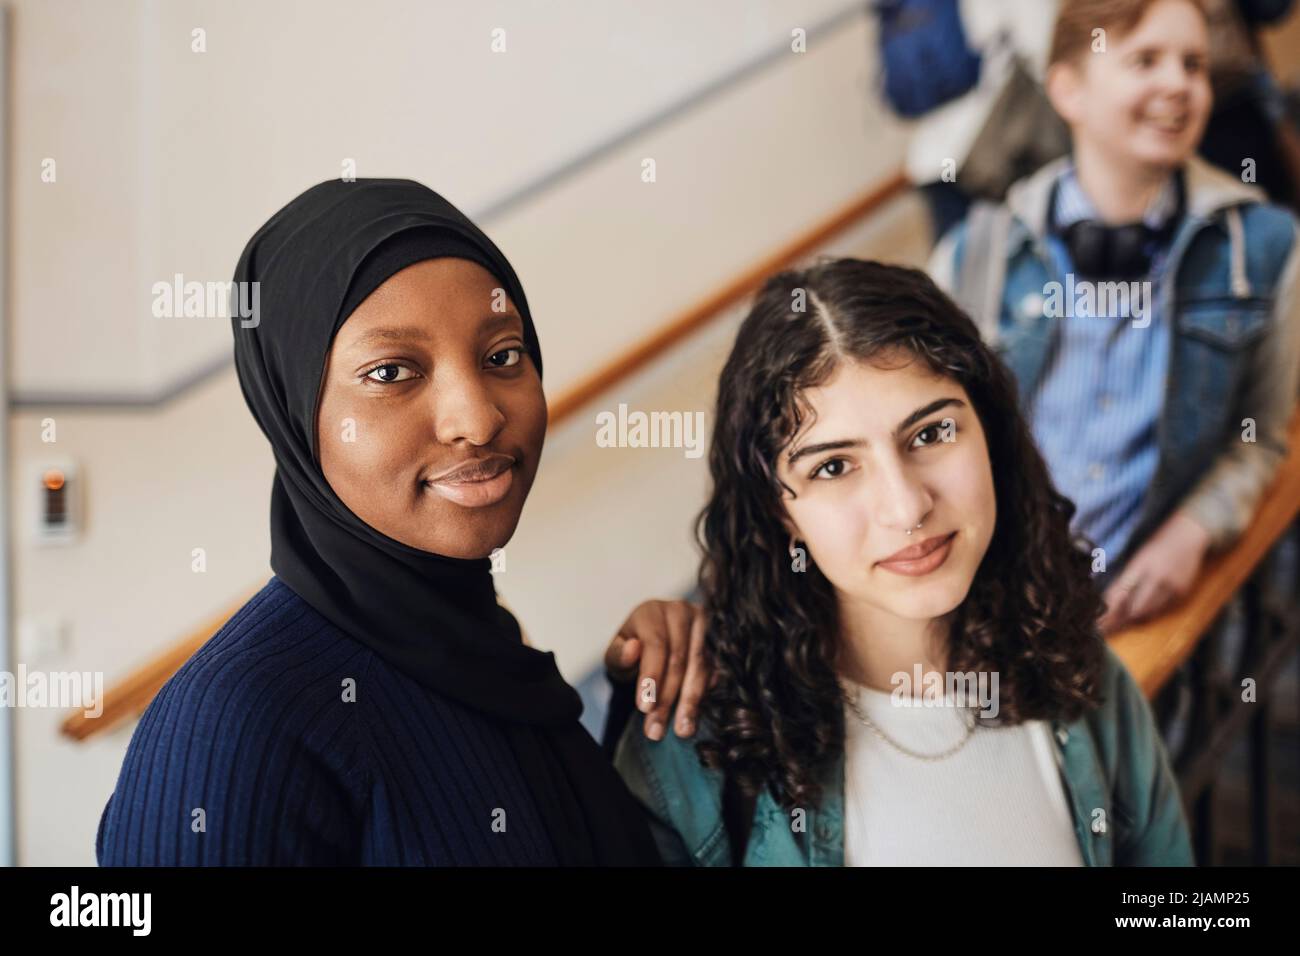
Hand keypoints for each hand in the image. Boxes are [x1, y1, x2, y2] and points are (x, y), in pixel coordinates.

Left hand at [604, 600, 709, 740]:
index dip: (651, 676)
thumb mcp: (615, 654)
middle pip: (679, 658)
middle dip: (667, 698)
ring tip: (682, 730)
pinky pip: (715, 671)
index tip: (644, 707)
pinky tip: (695, 715)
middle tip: (657, 729)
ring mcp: (704, 626)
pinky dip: (705, 694)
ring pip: (700, 666)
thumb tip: (632, 649)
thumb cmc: (631, 650)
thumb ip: (618, 655)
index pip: (655, 644)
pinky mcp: (718, 643)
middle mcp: (681, 612)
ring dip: (690, 701)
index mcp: (652, 611)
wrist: (650, 645)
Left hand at [1099, 512, 1210, 633]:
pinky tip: (1144, 611)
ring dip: (1135, 617)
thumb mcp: (1138, 557)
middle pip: (1135, 608)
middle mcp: (1156, 577)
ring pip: (1149, 611)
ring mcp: (1171, 585)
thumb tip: (1110, 600)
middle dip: (1120, 620)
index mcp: (1140, 565)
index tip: (1098, 624)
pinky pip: (1163, 608)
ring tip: (1122, 622)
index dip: (1109, 611)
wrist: (1188, 535)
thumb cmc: (1158, 545)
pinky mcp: (1182, 591)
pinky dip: (1152, 611)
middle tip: (1107, 628)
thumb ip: (1126, 578)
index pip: (1120, 593)